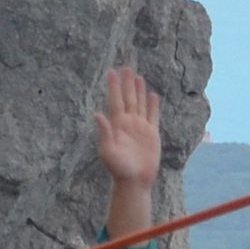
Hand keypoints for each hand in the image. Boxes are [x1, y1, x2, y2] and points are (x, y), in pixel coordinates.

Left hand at [89, 66, 162, 231]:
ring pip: (139, 104)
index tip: (112, 71)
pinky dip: (152, 105)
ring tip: (137, 76)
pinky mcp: (151, 134)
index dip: (114, 86)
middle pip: (128, 98)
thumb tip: (97, 114)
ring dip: (138, 90)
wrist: (134, 181)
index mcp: (117, 125)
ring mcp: (140, 128)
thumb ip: (104, 132)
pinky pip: (152, 116)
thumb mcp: (108, 151)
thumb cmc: (118, 169)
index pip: (115, 101)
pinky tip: (152, 95)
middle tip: (125, 67)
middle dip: (126, 83)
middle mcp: (128, 123)